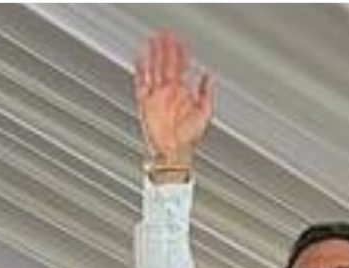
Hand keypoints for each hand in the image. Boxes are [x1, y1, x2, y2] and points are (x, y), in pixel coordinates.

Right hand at [134, 31, 214, 166]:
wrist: (174, 152)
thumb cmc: (189, 137)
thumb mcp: (205, 112)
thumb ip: (206, 92)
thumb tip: (208, 74)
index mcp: (182, 92)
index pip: (181, 67)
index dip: (180, 53)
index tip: (180, 40)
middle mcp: (168, 92)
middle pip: (166, 64)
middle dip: (166, 49)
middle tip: (165, 34)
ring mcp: (156, 97)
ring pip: (154, 70)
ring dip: (154, 55)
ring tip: (152, 41)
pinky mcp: (145, 104)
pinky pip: (141, 84)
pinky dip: (140, 71)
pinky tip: (140, 59)